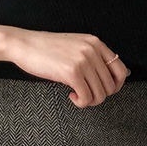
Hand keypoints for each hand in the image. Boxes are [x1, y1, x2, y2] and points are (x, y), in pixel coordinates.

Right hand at [3, 27, 130, 106]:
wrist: (24, 44)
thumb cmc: (48, 48)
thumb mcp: (76, 46)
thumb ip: (94, 56)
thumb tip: (115, 76)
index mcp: (96, 43)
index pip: (121, 69)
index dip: (116, 86)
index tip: (104, 90)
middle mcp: (92, 50)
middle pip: (111, 85)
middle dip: (100, 95)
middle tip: (86, 94)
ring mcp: (83, 60)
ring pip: (100, 94)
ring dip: (90, 100)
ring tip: (78, 95)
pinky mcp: (71, 72)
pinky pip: (87, 97)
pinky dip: (81, 102)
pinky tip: (71, 95)